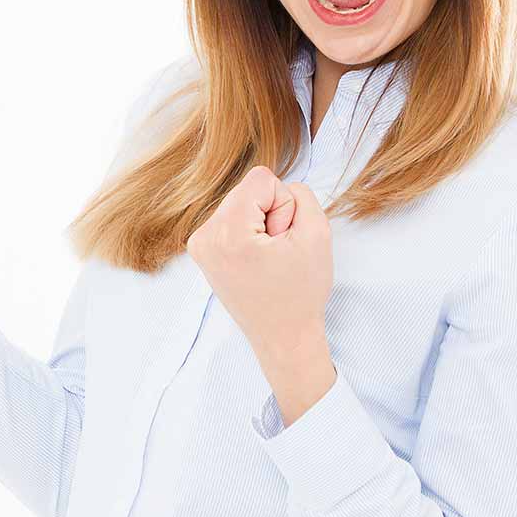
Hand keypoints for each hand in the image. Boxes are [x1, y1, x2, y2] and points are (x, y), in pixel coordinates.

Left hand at [186, 165, 333, 398]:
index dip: (284, 205)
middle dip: (270, 214)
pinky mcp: (202, 250)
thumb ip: (300, 195)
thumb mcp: (317, 233)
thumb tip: (276, 186)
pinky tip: (256, 261)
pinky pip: (233, 218)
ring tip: (267, 259)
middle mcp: (204, 236)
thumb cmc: (301, 292)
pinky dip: (249, 233)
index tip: (283, 239)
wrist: (283, 337)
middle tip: (276, 253)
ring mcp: (199, 244)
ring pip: (241, 202)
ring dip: (260, 224)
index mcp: (227, 233)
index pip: (262, 178)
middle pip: (248, 189)